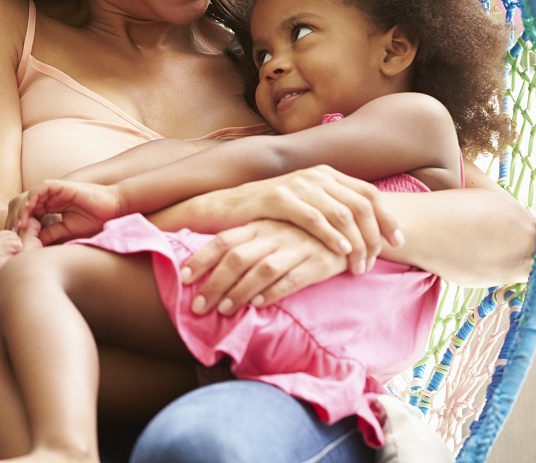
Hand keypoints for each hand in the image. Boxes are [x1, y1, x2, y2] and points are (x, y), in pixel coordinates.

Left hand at [7, 180, 122, 243]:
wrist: (111, 207)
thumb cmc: (94, 217)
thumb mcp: (68, 229)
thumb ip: (52, 232)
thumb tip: (36, 242)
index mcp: (51, 207)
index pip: (29, 214)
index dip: (21, 226)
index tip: (16, 241)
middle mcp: (49, 198)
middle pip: (25, 205)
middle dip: (17, 219)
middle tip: (13, 234)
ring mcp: (54, 191)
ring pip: (30, 197)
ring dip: (22, 210)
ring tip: (19, 225)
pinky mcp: (59, 185)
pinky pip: (40, 189)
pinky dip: (32, 199)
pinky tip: (29, 212)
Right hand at [176, 166, 400, 274]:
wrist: (222, 209)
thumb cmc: (266, 215)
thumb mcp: (304, 207)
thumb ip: (331, 210)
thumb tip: (366, 230)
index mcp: (326, 175)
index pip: (369, 194)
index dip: (388, 218)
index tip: (399, 243)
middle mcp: (315, 175)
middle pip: (362, 204)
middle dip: (375, 235)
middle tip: (377, 261)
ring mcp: (296, 184)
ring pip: (342, 213)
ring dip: (357, 242)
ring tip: (359, 265)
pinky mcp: (277, 198)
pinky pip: (314, 218)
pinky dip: (332, 236)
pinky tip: (341, 251)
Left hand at [181, 219, 347, 314]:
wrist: (351, 230)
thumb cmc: (301, 235)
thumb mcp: (271, 233)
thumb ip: (245, 245)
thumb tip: (209, 268)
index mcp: (259, 225)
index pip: (223, 240)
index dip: (202, 258)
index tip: (183, 278)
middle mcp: (275, 234)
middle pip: (237, 258)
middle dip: (214, 284)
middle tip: (197, 308)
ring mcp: (297, 247)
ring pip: (261, 270)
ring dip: (239, 292)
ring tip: (223, 311)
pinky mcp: (320, 263)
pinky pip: (293, 278)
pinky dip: (273, 292)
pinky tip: (258, 305)